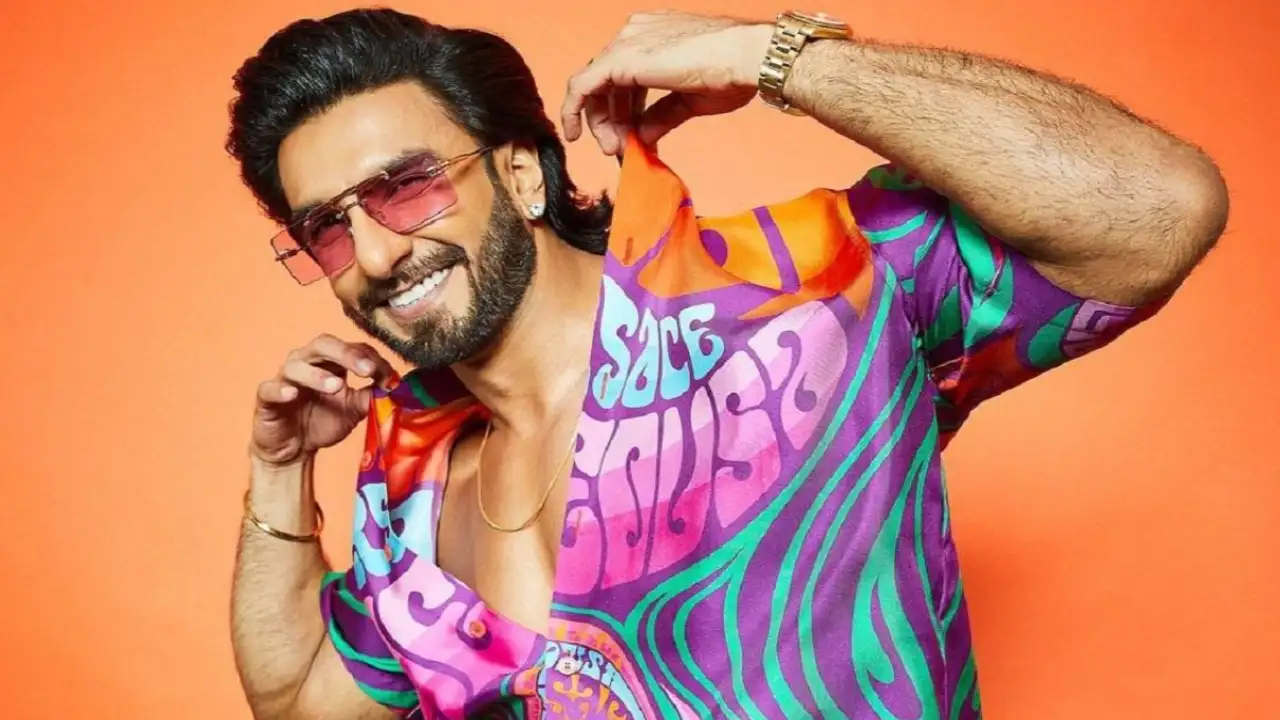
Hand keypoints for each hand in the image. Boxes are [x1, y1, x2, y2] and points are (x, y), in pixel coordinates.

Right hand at [250, 334, 394, 466]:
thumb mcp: (353, 410)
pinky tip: (292, 394)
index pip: (352, 349)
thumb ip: (371, 396)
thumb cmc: (322, 421)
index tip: (390, 377)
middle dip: (347, 354)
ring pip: (297, 365)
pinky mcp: (266, 397)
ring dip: (317, 374)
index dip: (371, 359)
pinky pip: (270, 389)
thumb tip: (394, 387)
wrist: (293, 449)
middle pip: (323, 345)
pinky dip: (281, 390)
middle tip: (367, 370)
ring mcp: (284, 378)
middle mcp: (306, 362)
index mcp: (330, 361)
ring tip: (335, 386)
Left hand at [561, 11, 772, 154]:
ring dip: (601, 123)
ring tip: (613, 149)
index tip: (629, 138)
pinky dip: (573, 110)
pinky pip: (582, 86)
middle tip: (616, 149)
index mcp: (652, 37)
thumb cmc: (729, 72)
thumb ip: (660, 116)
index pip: (623, 77)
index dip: (623, 111)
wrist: (744, 57)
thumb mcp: (688, 100)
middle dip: (609, 120)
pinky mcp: (619, 59)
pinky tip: (574, 134)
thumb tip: (643, 137)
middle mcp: (634, 34)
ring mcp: (626, 43)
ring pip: (593, 86)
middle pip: (605, 83)